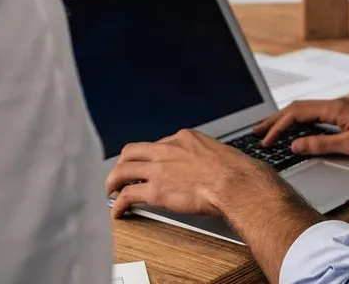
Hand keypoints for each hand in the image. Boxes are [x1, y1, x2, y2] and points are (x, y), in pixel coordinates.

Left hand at [106, 129, 272, 217]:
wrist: (237, 183)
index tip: (148, 166)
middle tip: (120, 175)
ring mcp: (159, 169)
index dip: (149, 157)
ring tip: (111, 191)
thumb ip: (206, 157)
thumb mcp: (220, 153)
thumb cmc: (236, 171)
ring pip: (123, 171)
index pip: (156, 144)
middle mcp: (167, 150)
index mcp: (184, 138)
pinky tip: (119, 211)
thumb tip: (212, 166)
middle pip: (131, 152)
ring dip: (113, 182)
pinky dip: (119, 204)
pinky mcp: (156, 191)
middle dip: (123, 163)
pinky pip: (128, 195)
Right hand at [253, 99, 348, 157]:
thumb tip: (296, 145)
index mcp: (334, 108)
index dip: (277, 127)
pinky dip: (299, 121)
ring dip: (286, 120)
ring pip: (305, 110)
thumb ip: (322, 144)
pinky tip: (297, 129)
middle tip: (256, 132)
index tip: (264, 141)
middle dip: (274, 120)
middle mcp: (334, 104)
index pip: (296, 113)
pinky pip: (315, 114)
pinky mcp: (346, 114)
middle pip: (296, 108)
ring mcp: (340, 108)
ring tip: (270, 130)